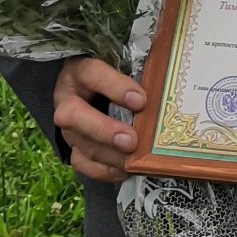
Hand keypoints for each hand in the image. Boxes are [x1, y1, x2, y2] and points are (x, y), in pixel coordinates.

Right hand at [54, 56, 146, 181]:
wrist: (91, 90)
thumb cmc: (114, 74)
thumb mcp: (122, 65)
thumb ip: (141, 70)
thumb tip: (168, 79)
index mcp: (80, 70)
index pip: (92, 74)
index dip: (114, 87)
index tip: (141, 101)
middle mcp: (68, 99)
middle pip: (74, 116)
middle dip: (104, 130)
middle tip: (131, 141)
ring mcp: (69, 126)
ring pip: (80, 144)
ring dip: (109, 156)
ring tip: (134, 161)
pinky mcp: (74, 147)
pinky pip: (82, 164)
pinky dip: (104, 171)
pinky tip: (126, 170)